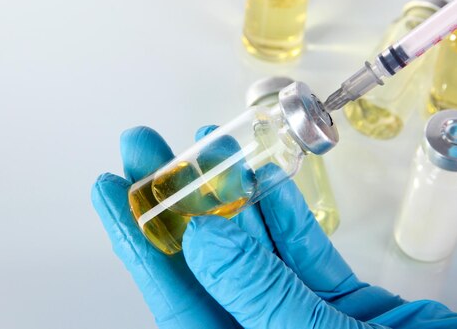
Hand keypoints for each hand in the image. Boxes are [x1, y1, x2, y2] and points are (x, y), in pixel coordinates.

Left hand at [93, 126, 456, 327]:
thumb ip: (257, 293)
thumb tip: (202, 233)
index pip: (174, 295)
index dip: (140, 239)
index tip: (113, 189)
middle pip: (206, 263)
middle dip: (177, 199)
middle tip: (148, 148)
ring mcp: (303, 318)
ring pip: (255, 248)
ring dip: (232, 194)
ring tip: (208, 146)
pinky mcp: (343, 302)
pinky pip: (303, 250)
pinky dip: (285, 211)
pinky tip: (265, 177)